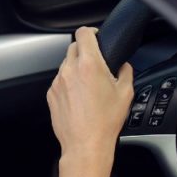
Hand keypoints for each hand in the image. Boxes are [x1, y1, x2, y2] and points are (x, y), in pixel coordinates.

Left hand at [47, 27, 133, 167]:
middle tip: (96, 63)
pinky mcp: (51, 94)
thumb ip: (125, 71)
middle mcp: (69, 70)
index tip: (96, 36)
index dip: (91, 31)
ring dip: (76, 68)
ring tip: (89, 86)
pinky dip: (68, 83)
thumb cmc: (105, 122)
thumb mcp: (126, 93)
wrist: (86, 144)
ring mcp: (58, 82)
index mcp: (89, 65)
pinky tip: (79, 97)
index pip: (83, 33)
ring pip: (66, 65)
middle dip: (85, 51)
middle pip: (73, 47)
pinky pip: (60, 80)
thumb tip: (124, 65)